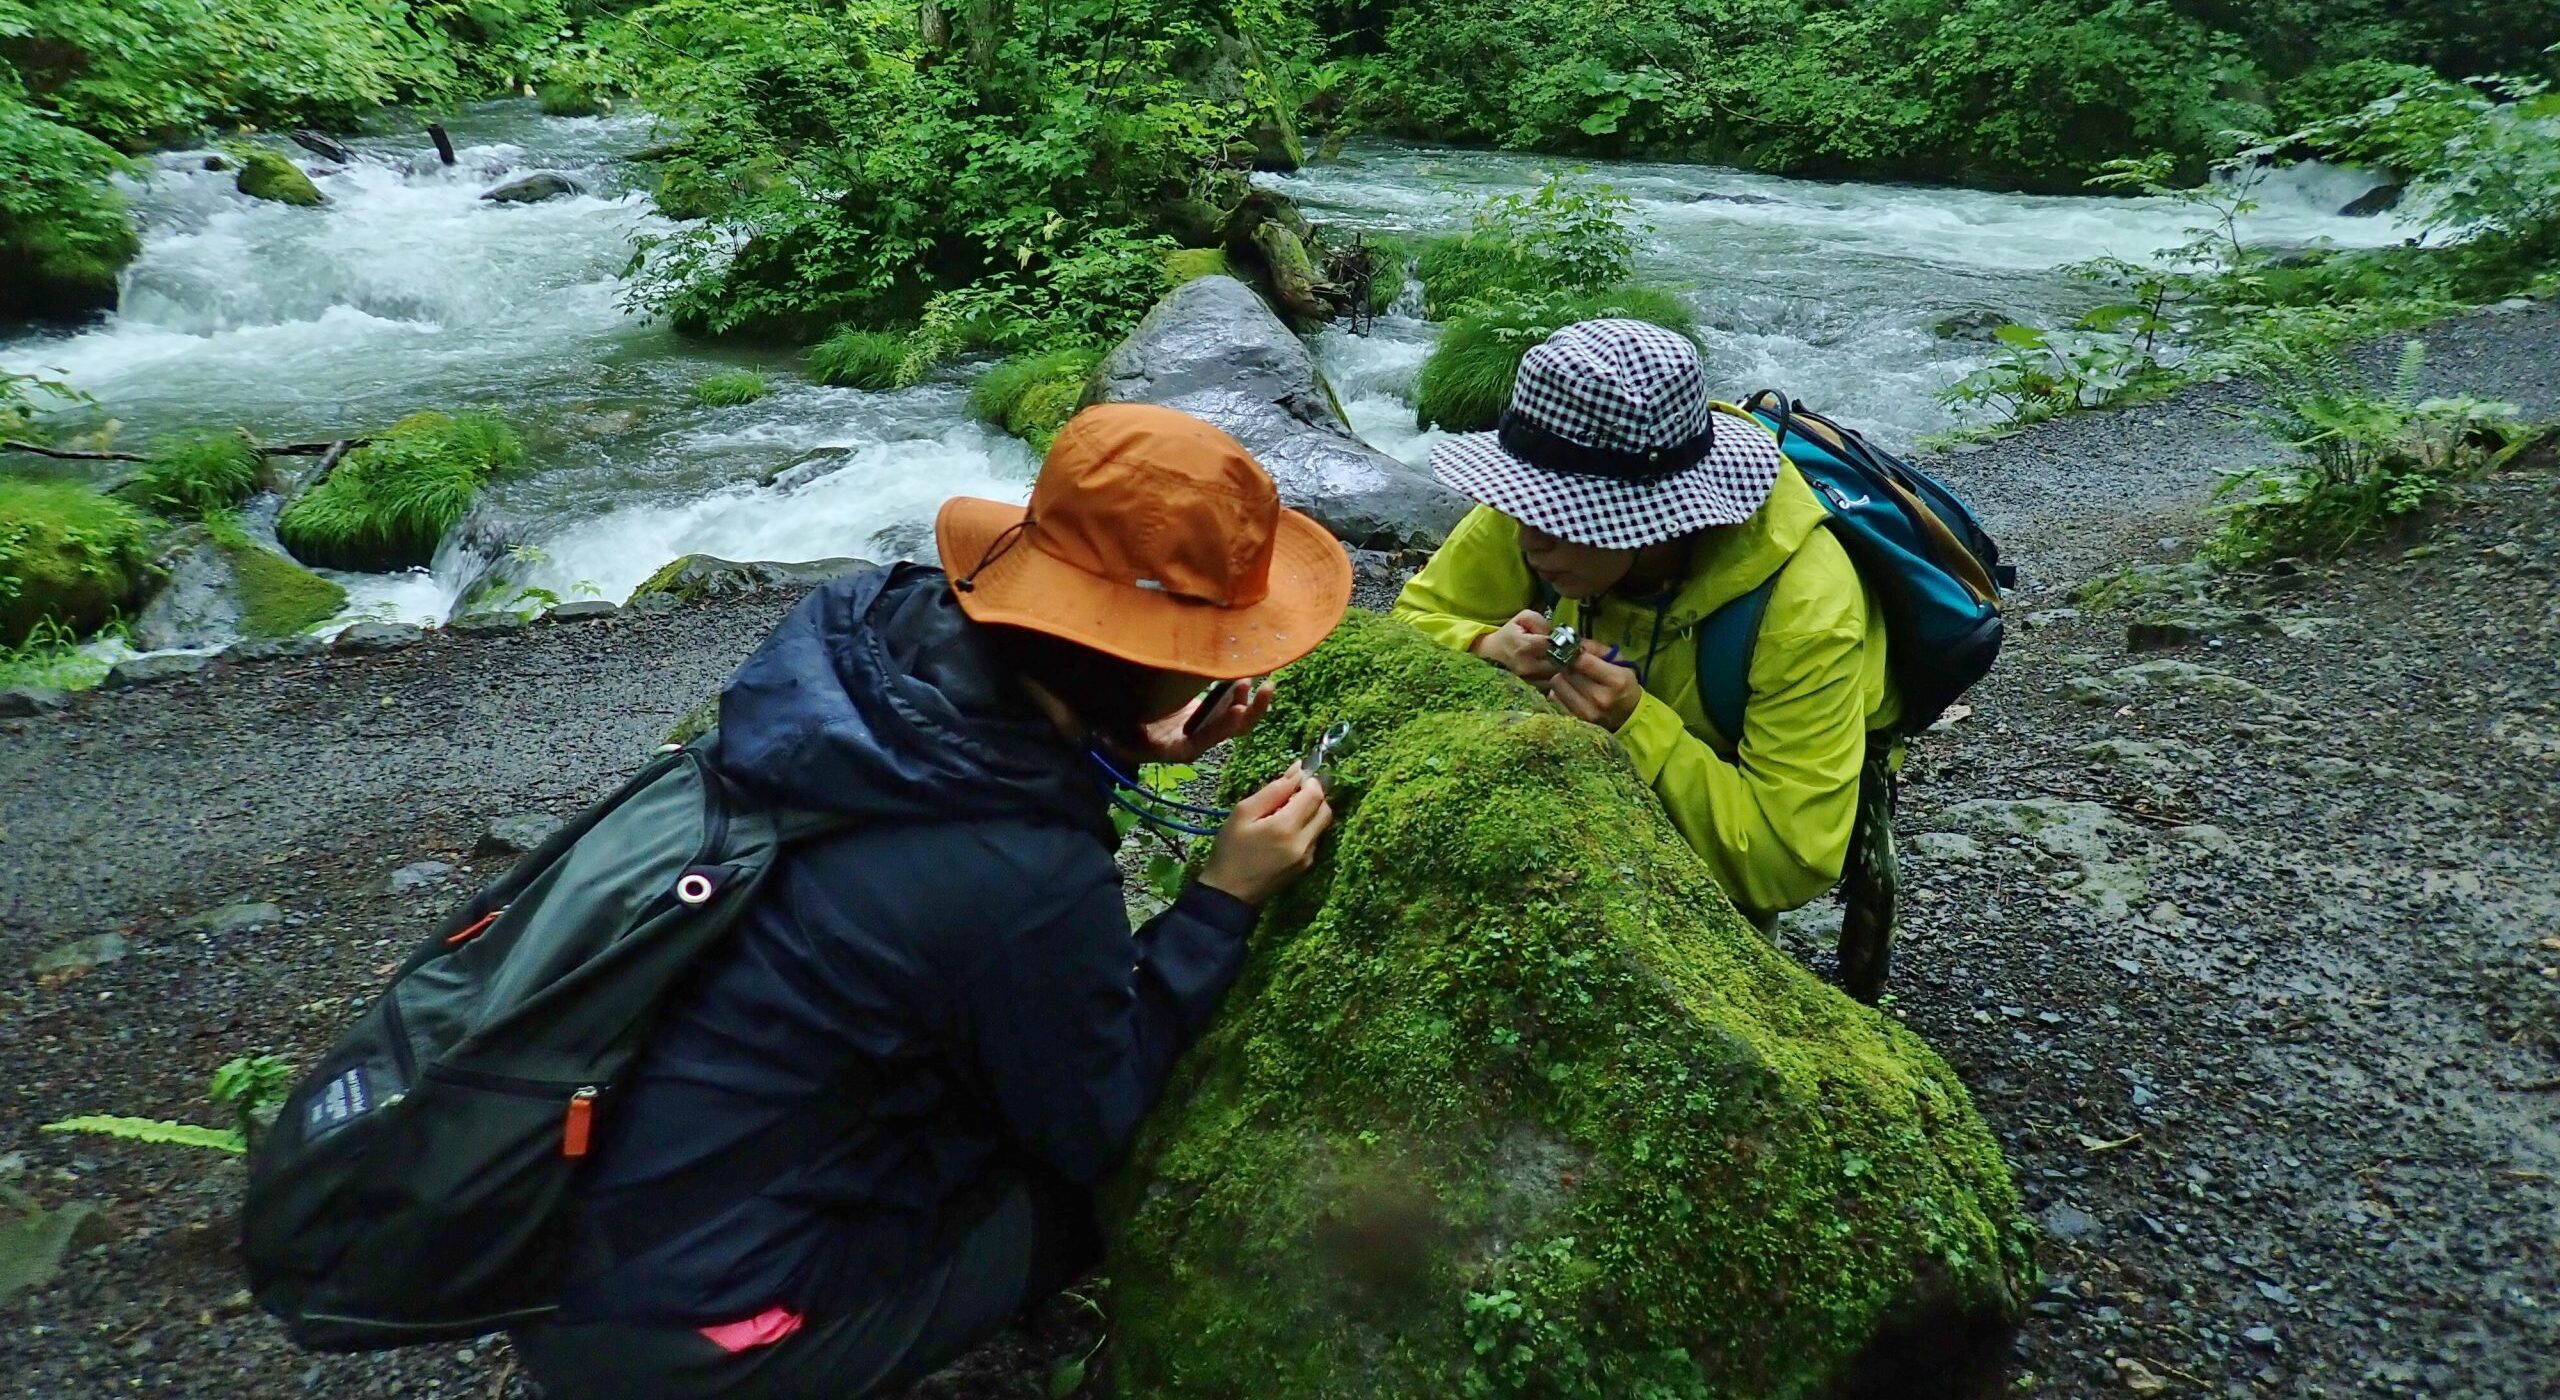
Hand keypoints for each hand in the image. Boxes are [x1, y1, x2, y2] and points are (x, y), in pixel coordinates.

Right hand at [1126, 680, 1273, 764]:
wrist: (1124, 725)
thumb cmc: (1119, 729)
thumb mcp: (1120, 732)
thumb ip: (1122, 733)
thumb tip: (1112, 730)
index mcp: (1175, 750)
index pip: (1202, 741)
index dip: (1220, 728)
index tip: (1238, 710)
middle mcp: (1194, 742)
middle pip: (1228, 732)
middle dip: (1248, 712)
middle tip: (1263, 689)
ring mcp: (1203, 727)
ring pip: (1235, 718)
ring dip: (1248, 699)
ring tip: (1258, 677)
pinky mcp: (1206, 713)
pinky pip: (1230, 704)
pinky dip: (1240, 691)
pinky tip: (1249, 674)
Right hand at [1197, 766, 1334, 906]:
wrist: (1229, 894)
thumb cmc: (1230, 850)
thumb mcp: (1243, 813)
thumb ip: (1273, 790)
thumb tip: (1297, 770)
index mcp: (1286, 827)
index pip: (1315, 795)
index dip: (1309, 781)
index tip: (1295, 779)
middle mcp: (1304, 842)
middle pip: (1326, 809)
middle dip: (1314, 796)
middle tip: (1292, 795)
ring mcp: (1308, 857)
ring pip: (1322, 825)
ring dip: (1311, 813)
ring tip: (1285, 813)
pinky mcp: (1306, 867)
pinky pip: (1315, 839)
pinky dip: (1306, 828)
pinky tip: (1285, 832)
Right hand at [1469, 610, 1562, 682]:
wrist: (1490, 653)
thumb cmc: (1508, 634)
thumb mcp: (1522, 618)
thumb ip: (1541, 622)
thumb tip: (1556, 634)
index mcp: (1525, 646)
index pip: (1555, 645)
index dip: (1564, 642)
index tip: (1565, 640)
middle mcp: (1527, 666)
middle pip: (1559, 663)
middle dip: (1565, 656)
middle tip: (1566, 651)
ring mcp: (1528, 680)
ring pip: (1556, 676)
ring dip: (1561, 669)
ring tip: (1559, 660)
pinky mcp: (1529, 689)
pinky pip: (1550, 686)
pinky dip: (1554, 679)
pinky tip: (1552, 671)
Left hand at [1546, 647, 1643, 731]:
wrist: (1629, 715)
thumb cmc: (1623, 684)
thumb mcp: (1618, 661)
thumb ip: (1596, 648)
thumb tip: (1572, 641)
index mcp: (1616, 680)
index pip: (1583, 661)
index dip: (1573, 653)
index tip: (1572, 651)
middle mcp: (1600, 698)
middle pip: (1567, 672)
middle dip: (1567, 665)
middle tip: (1573, 666)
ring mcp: (1587, 712)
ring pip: (1557, 684)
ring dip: (1562, 678)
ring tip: (1572, 679)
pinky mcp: (1575, 720)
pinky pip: (1554, 698)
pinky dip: (1559, 691)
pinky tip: (1570, 691)